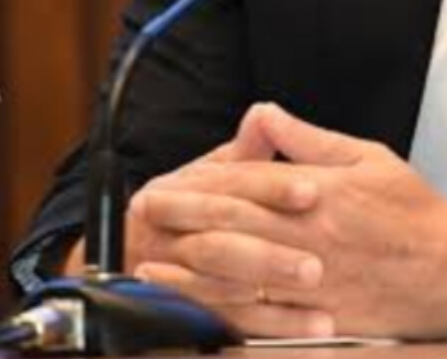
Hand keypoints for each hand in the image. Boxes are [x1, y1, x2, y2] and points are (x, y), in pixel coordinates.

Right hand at [104, 117, 332, 337]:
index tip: (312, 192)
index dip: (271, 188)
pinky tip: (302, 332)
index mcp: (176, 190)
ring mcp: (166, 277)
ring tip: (320, 315)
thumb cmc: (189, 210)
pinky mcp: (178, 316)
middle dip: (268, 257)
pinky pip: (221, 326)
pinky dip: (263, 333)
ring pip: (217, 291)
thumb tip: (265, 114)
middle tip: (316, 268)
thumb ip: (243, 152)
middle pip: (219, 244)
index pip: (228, 186)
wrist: (127, 257)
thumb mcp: (209, 174)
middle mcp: (167, 233)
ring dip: (271, 306)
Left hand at [133, 103, 446, 339]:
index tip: (168, 180)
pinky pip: (265, 317)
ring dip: (189, 266)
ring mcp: (316, 281)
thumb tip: (264, 114)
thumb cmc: (416, 212)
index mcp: (323, 191)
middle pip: (234, 223)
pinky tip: (197, 306)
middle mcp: (314, 235)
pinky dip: (225, 311)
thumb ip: (310, 139)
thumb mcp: (368, 157)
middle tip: (143, 210)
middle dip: (183, 215)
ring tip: (150, 259)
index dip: (202, 180)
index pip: (249, 181)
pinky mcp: (323, 319)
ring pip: (240, 273)